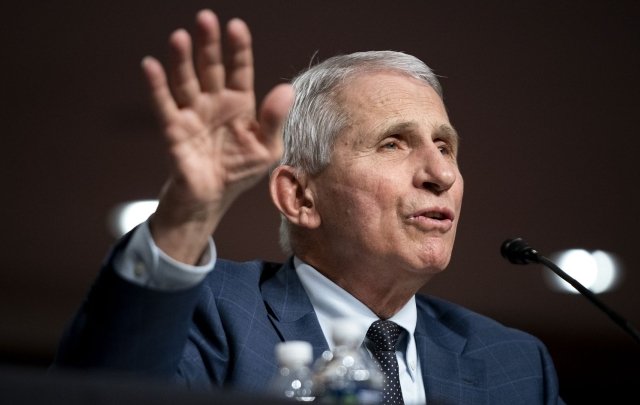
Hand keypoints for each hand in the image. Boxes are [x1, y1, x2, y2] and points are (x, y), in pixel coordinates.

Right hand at [141, 9, 293, 262]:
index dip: (238, 49)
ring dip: (181, 60)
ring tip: (179, 37)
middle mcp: (214, 102)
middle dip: (208, 44)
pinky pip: (164, 105)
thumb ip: (274, 120)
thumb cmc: (240, 170)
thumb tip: (286, 88)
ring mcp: (192, 113)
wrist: (213, 198)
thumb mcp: (266, 149)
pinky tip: (150, 65)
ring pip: (186, 81)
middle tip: (205, 18)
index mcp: (240, 104)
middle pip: (210, 68)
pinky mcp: (174, 130)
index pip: (239, 70)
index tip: (236, 26)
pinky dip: (156, 86)